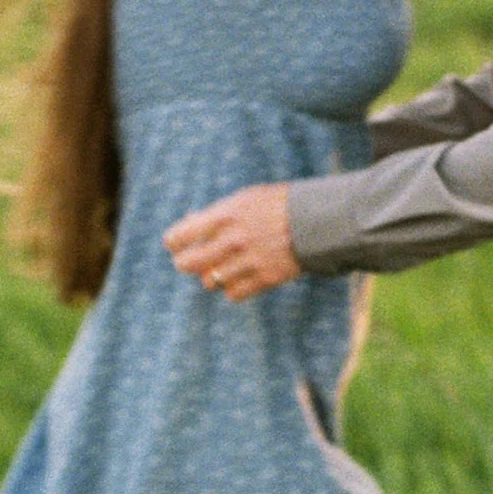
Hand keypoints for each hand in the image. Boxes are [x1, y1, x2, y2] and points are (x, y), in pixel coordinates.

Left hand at [164, 183, 299, 299]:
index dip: (174, 243)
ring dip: (212, 276)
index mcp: (223, 216)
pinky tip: (241, 277)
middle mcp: (231, 241)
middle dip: (186, 262)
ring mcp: (247, 262)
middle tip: (195, 260)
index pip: (177, 238)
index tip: (179, 244)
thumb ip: (216, 214)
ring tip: (224, 267)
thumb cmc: (278, 205)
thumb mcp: (244, 199)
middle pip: (186, 265)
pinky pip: (232, 294)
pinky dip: (232, 288)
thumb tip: (191, 223)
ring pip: (209, 282)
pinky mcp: (263, 279)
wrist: (317, 220)